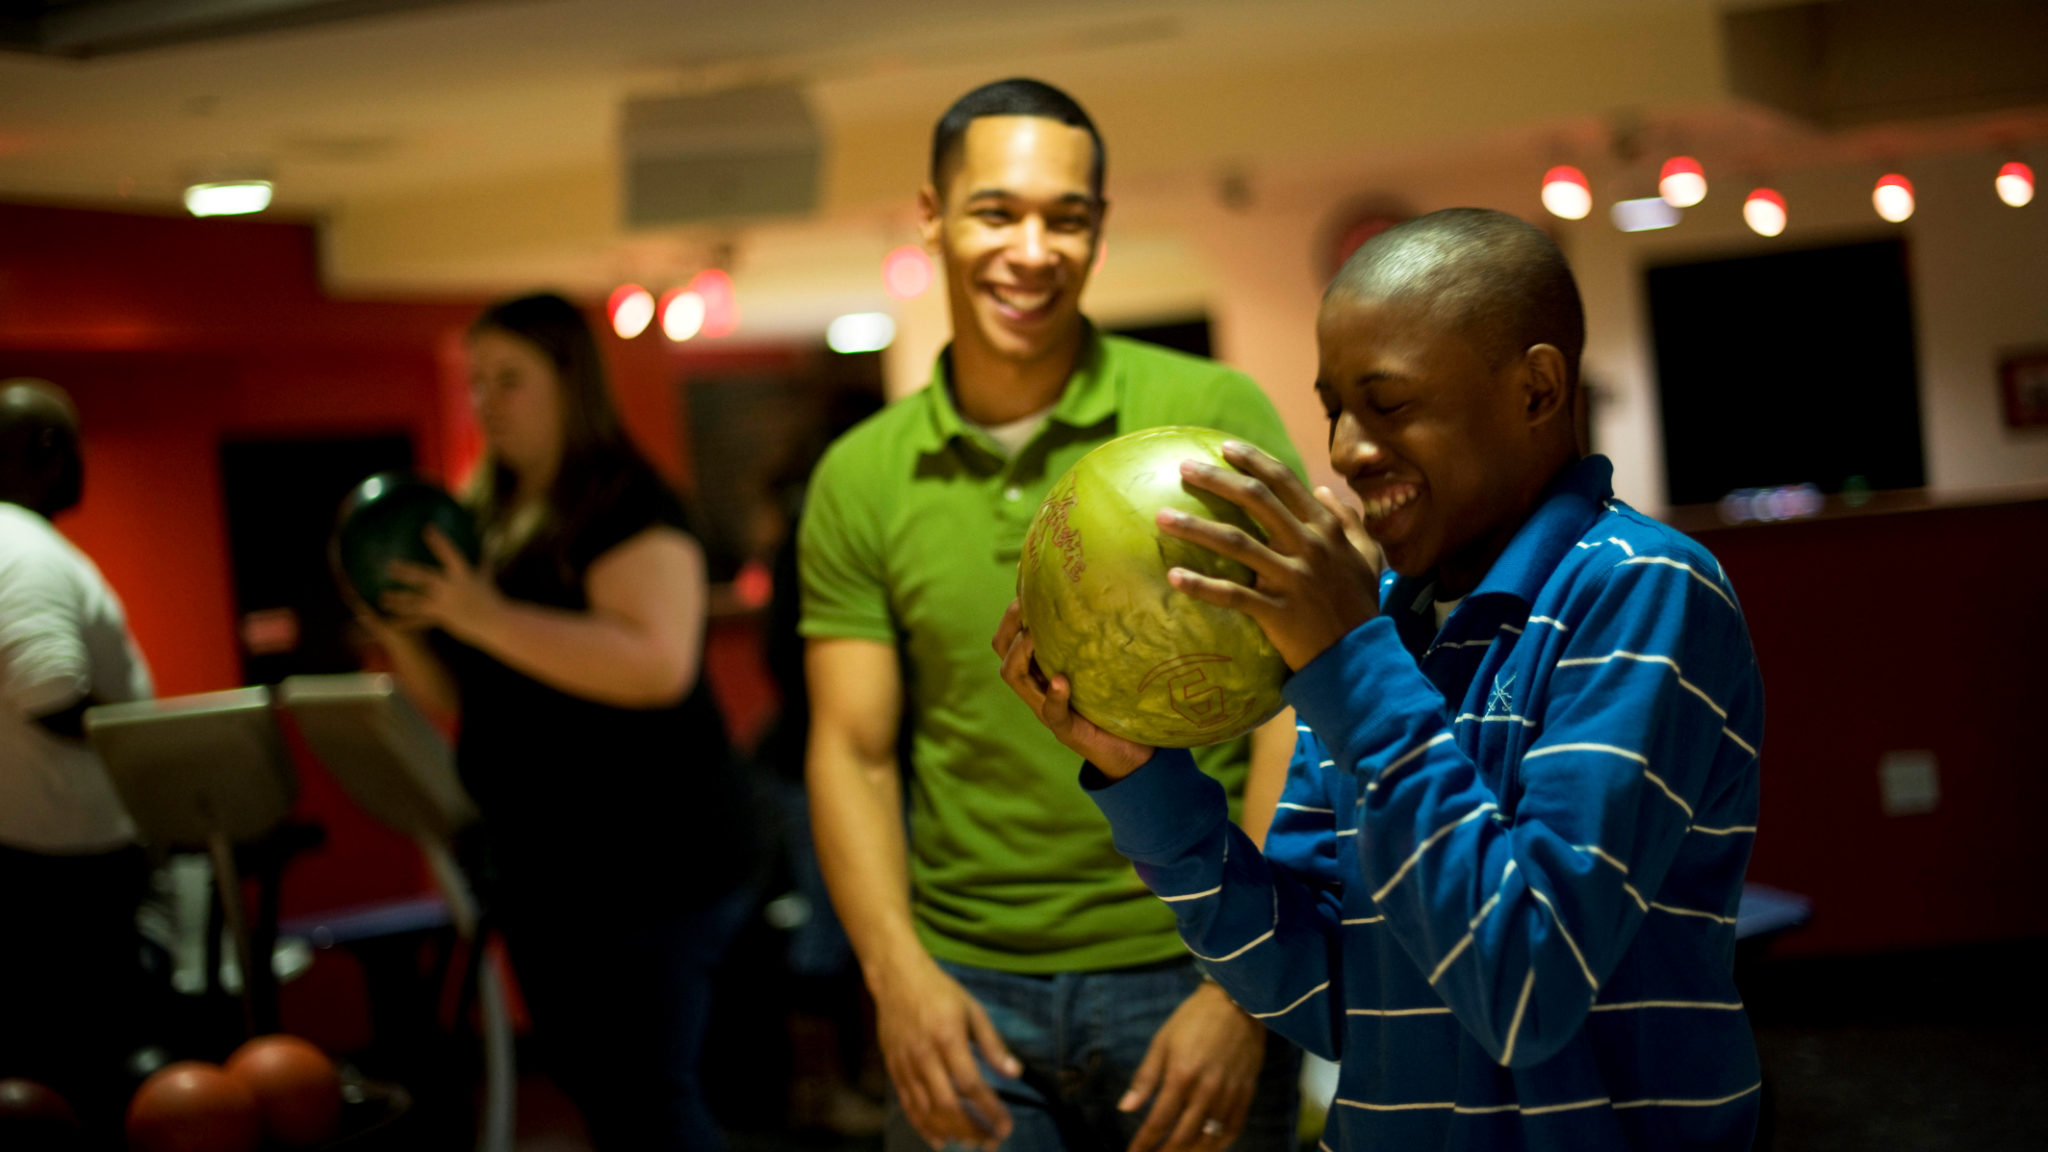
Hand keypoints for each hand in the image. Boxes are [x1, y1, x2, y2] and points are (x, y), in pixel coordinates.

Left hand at [380, 526, 504, 642]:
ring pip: (418, 601)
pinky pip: (420, 620)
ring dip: (399, 600)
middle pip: (425, 578)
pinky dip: (405, 622)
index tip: (427, 528)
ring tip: (383, 598)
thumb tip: (489, 536)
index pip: (449, 553)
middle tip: (390, 566)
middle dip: (408, 572)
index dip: (439, 541)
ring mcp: (445, 604)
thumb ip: (483, 556)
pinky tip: (390, 622)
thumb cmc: (492, 596)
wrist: (496, 622)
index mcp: (463, 573)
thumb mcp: (486, 574)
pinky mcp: (442, 618)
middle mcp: (451, 588)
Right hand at [873, 955, 1022, 1150]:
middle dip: (971, 1128)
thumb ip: (993, 1044)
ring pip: (926, 1109)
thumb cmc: (940, 992)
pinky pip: (907, 1104)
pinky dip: (923, 1126)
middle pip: (948, 1103)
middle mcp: (925, 1054)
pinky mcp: (893, 1068)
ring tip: (971, 1143)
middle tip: (990, 1141)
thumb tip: (1015, 1073)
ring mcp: (906, 1064)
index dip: (990, 1109)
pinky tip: (939, 1140)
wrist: (897, 978)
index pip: (971, 1083)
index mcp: (948, 1037)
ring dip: (950, 1131)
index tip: (1006, 1126)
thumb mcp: (973, 1010)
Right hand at [993, 600, 1153, 778]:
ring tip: (1033, 636)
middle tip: (1024, 605)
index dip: (1012, 608)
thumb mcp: (1102, 665)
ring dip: (1020, 653)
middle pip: (1003, 651)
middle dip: (1009, 624)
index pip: (1012, 634)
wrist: (1131, 752)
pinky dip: (1053, 696)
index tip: (1023, 580)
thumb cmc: (1117, 702)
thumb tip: (1108, 592)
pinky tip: (1061, 682)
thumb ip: (1096, 639)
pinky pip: (1051, 712)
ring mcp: (1047, 708)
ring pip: (1014, 676)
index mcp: (1043, 667)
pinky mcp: (1066, 729)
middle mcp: (1038, 685)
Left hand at [1121, 981, 1266, 1151]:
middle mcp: (1206, 1090)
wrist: (1238, 1001)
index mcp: (1180, 1076)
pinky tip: (1207, 1148)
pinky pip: (1233, 1128)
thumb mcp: (1162, 1042)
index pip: (1158, 1121)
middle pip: (1183, 1136)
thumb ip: (1145, 1078)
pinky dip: (1220, 1144)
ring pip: (1209, 1138)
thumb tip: (1125, 1107)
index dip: (1144, 1143)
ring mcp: (1229, 1094)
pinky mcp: (1246, 1092)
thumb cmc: (1193, 1019)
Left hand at [1158, 442, 1380, 670]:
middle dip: (1217, 479)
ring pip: (1236, 543)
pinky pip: (1232, 594)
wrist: (1361, 656)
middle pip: (1256, 500)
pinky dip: (1201, 586)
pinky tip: (1173, 577)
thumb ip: (1349, 519)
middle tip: (1183, 467)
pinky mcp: (1276, 611)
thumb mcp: (1367, 555)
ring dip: (1195, 527)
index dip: (1254, 460)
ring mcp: (1291, 578)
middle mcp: (1307, 545)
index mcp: (1325, 528)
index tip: (1224, 447)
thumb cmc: (1360, 603)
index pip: (1285, 481)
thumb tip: (1324, 490)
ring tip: (1161, 516)